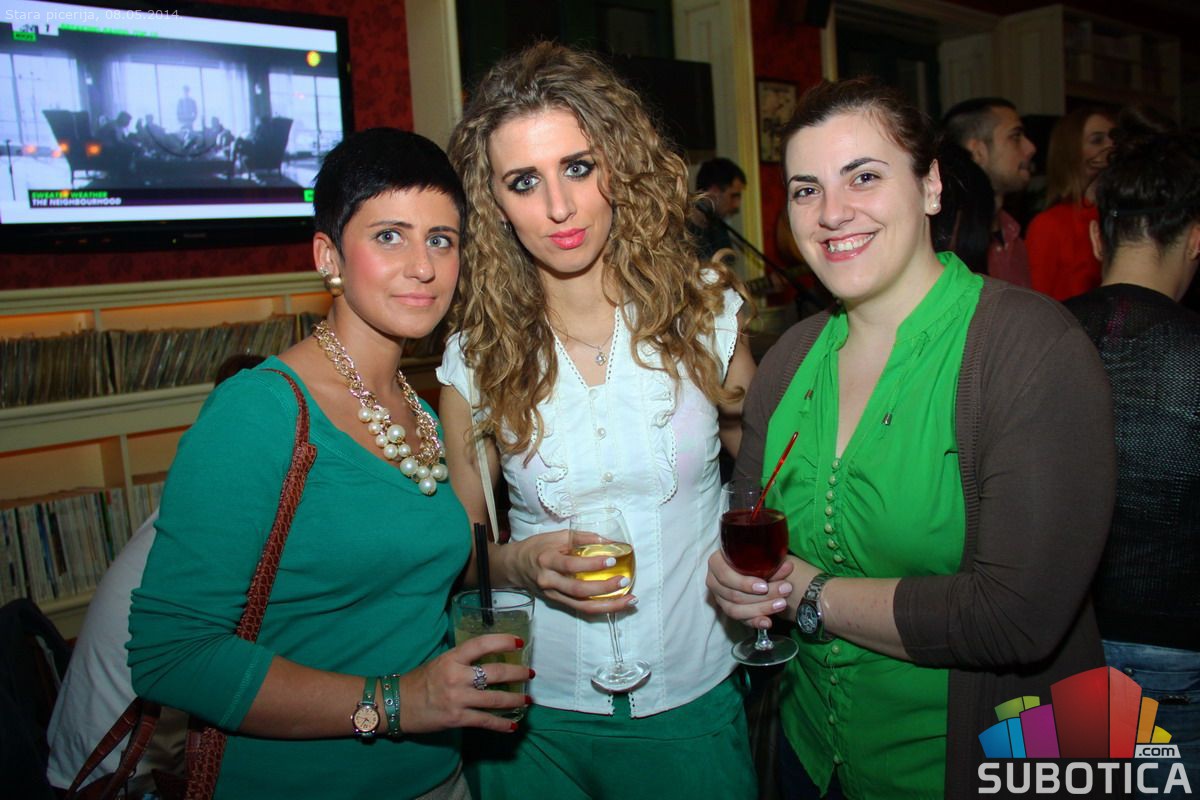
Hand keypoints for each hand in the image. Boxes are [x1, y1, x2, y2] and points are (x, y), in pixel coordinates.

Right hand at [399, 634, 530, 733]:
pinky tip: (513, 725)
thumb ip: (462, 661)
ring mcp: (457, 699)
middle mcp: (456, 677)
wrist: (396, 705)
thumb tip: (487, 658)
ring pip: (495, 699)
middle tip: (529, 673)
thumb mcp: (440, 662)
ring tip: (527, 700)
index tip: (519, 642)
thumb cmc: (419, 681)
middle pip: (495, 673)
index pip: (481, 644)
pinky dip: (501, 724)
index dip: (502, 641)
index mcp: (451, 658)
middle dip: (517, 673)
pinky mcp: (457, 718)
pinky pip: (485, 721)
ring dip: (515, 700)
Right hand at [504, 530, 635, 613]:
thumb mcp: (556, 536)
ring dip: (609, 606)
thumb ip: (582, 537)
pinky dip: (601, 608)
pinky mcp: (559, 603)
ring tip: (629, 600)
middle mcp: (550, 581)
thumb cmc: (537, 548)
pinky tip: (617, 604)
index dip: (592, 564)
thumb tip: (609, 540)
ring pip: (583, 606)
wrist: (515, 567)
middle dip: (604, 588)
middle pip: (579, 591)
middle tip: (624, 581)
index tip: (612, 559)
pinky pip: (582, 609)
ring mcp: (554, 595)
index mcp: (547, 561)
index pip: (571, 565)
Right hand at [706, 551, 795, 629]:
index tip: (764, 586)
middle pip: (734, 595)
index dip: (744, 583)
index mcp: (716, 563)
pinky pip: (741, 620)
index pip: (725, 576)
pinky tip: (768, 622)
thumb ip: (770, 563)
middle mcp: (714, 582)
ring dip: (762, 608)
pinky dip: (755, 621)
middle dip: (763, 596)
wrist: (753, 567)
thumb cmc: (753, 557)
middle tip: (785, 590)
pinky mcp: (729, 610)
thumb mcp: (759, 556)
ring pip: (736, 610)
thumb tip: (787, 567)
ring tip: (782, 603)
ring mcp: (720, 598)